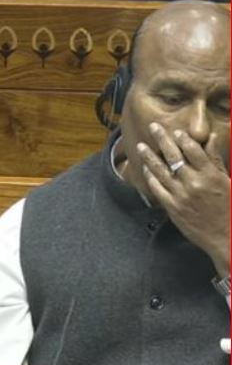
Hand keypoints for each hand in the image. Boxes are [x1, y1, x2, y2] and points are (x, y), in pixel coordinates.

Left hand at [137, 122, 229, 276]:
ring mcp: (181, 196)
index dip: (183, 139)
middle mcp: (195, 183)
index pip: (193, 150)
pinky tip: (146, 169)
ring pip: (161, 171)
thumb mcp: (228, 182)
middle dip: (162, 139)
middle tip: (153, 127)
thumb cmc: (231, 209)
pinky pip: (157, 189)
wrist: (227, 237)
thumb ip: (216, 160)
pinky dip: (151, 177)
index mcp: (212, 175)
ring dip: (149, 157)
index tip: (175, 131)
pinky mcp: (173, 208)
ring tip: (141, 146)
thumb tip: (210, 138)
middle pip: (174, 156)